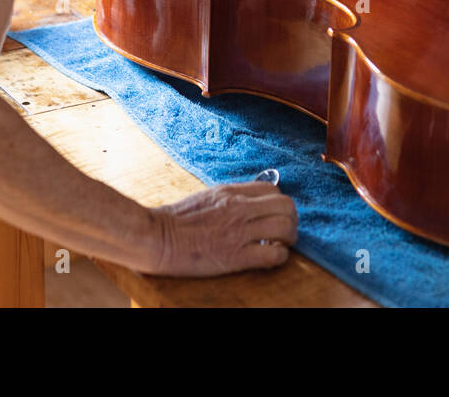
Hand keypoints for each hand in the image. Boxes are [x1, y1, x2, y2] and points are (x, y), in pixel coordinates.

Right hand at [144, 181, 298, 276]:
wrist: (157, 237)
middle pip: (286, 206)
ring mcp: (239, 232)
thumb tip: (250, 202)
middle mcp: (239, 208)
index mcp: (231, 192)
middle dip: (291, 219)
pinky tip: (271, 258)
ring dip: (289, 238)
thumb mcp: (207, 197)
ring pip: (285, 228)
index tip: (275, 215)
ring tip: (281, 245)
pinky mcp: (236, 256)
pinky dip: (279, 257)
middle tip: (285, 231)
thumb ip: (231, 198)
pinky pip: (274, 254)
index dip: (279, 204)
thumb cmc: (177, 220)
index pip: (273, 190)